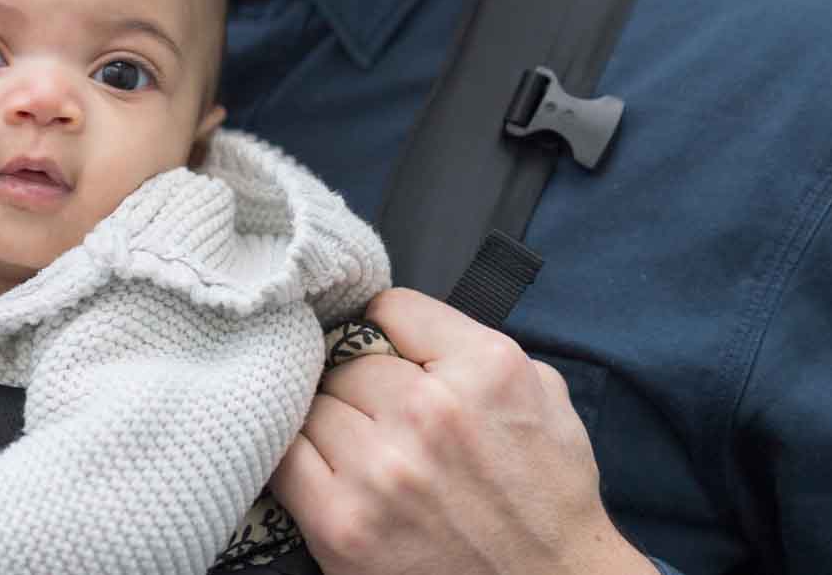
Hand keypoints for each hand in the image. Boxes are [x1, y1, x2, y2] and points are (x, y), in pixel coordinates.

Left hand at [270, 289, 651, 574]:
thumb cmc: (546, 494)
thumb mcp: (541, 392)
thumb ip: (471, 347)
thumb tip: (397, 326)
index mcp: (485, 369)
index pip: (388, 308)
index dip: (387, 332)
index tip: (390, 354)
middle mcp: (430, 412)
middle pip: (345, 361)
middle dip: (361, 385)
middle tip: (384, 417)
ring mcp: (380, 470)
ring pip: (311, 406)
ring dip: (333, 424)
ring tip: (366, 451)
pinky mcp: (341, 524)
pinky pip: (285, 460)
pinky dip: (300, 461)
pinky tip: (330, 472)